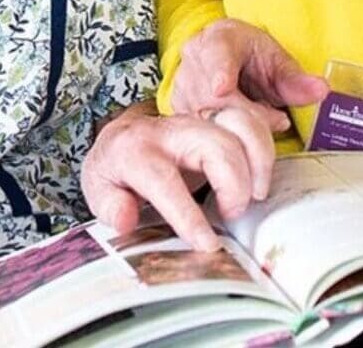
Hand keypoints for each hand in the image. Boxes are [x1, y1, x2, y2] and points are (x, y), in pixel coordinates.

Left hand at [82, 103, 275, 250]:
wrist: (123, 135)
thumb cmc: (115, 169)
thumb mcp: (98, 188)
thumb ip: (110, 205)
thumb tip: (126, 218)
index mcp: (135, 150)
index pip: (164, 180)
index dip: (187, 214)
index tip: (207, 244)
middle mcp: (170, 130)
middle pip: (214, 144)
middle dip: (233, 183)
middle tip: (232, 215)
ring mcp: (197, 119)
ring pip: (239, 124)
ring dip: (257, 160)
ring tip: (255, 194)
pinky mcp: (216, 119)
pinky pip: (250, 120)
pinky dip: (264, 144)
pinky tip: (262, 172)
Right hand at [171, 18, 327, 131]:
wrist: (231, 61)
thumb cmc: (253, 58)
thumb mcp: (278, 63)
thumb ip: (297, 79)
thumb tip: (321, 89)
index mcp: (219, 37)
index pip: (217, 54)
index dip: (220, 72)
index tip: (222, 88)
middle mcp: (194, 57)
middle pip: (213, 95)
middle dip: (247, 113)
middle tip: (277, 119)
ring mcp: (182, 83)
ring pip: (205, 115)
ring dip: (236, 127)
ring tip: (261, 119)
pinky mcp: (178, 108)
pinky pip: (198, 129)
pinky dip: (222, 135)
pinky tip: (238, 130)